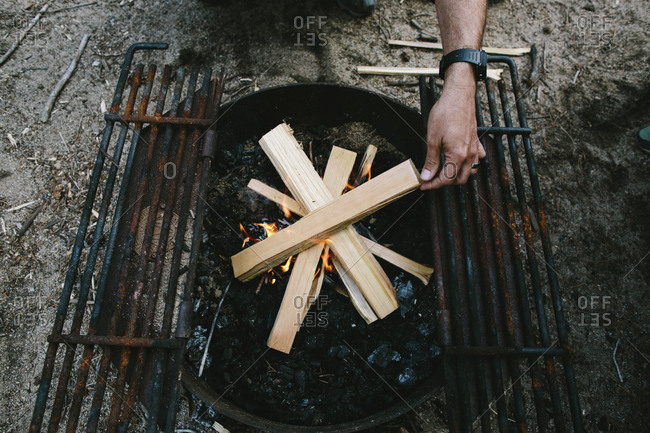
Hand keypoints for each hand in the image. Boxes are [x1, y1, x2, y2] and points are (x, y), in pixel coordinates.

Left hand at [420, 63, 485, 189]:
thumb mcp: (432, 138)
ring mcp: (474, 148)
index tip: (424, 184)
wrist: (459, 95)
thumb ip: (431, 160)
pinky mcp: (476, 141)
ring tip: (443, 171)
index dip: (433, 185)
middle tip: (431, 179)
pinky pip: (476, 159)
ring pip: (469, 171)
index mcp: (458, 155)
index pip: (446, 179)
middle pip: (459, 179)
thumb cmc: (446, 112)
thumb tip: (427, 176)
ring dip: (457, 175)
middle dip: (444, 182)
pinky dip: (469, 164)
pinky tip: (460, 160)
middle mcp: (469, 154)